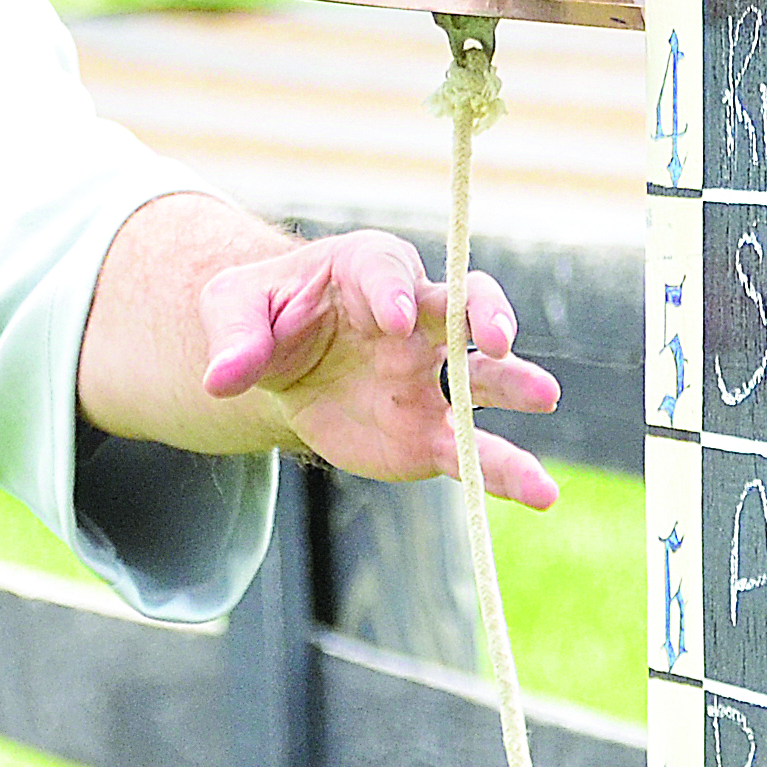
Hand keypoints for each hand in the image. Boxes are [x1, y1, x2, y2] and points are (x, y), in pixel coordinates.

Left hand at [197, 231, 562, 507]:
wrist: (282, 360)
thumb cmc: (264, 315)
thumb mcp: (232, 308)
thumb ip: (234, 338)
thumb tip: (222, 377)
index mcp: (368, 272)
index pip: (388, 276)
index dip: (395, 293)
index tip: (397, 321)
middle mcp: (415, 318)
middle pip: (463, 303)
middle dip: (484, 314)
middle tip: (496, 337)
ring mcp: (429, 376)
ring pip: (484, 377)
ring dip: (515, 383)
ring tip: (544, 396)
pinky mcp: (428, 432)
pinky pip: (471, 452)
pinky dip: (505, 474)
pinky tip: (542, 494)